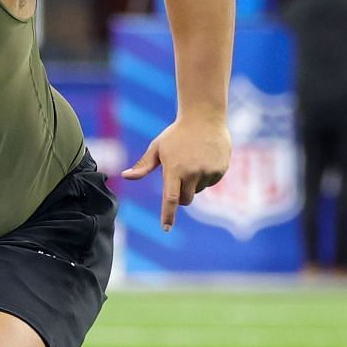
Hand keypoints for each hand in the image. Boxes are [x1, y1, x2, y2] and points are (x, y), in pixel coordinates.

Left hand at [122, 115, 231, 230]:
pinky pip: (210, 182)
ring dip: (194, 182)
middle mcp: (192, 173)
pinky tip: (204, 158)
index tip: (166, 228)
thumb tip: (125, 176)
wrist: (205, 117)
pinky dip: (206, 176)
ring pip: (198, 190)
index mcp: (175, 169)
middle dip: (181, 195)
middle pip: (186, 200)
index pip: (170, 199)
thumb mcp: (157, 147)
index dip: (168, 215)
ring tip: (193, 160)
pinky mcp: (220, 170)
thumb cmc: (176, 134)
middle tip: (179, 176)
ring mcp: (208, 172)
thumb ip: (143, 166)